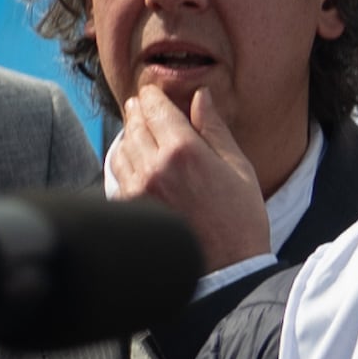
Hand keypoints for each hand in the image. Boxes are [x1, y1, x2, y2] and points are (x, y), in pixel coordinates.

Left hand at [103, 87, 272, 273]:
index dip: (153, 96)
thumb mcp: (238, 166)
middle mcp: (155, 166)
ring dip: (128, 135)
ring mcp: (138, 187)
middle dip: (139, 112)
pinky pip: (116, 173)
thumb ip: (214, 128)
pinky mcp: (129, 206)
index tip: (153, 92)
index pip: (157, 109)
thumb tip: (201, 97)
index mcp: (184, 151)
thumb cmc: (240, 217)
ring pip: (121, 147)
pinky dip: (123, 160)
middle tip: (142, 106)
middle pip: (135, 125)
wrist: (227, 266)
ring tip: (138, 132)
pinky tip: (134, 160)